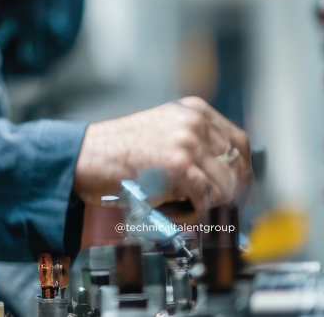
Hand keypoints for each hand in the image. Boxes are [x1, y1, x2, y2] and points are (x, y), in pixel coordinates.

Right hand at [74, 97, 250, 212]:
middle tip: (215, 208)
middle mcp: (193, 122)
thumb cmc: (117, 151)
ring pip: (225, 186)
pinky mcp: (178, 165)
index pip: (238, 142)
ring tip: (181, 207)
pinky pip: (207, 198)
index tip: (236, 189)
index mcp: (192, 110)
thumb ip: (194, 145)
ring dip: (208, 205)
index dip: (241, 171)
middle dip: (230, 193)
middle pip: (237, 166)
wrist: (83, 156)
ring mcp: (187, 142)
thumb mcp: (163, 134)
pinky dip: (196, 212)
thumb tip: (227, 176)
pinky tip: (174, 210)